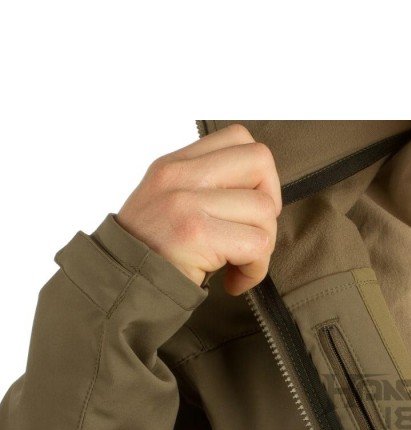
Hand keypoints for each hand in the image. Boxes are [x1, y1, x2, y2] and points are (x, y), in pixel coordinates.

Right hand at [116, 123, 281, 296]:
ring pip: (264, 209)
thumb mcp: (169, 204)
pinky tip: (234, 280)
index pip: (238, 138)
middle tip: (252, 233)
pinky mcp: (197, 233)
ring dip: (263, 246)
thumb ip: (207, 189)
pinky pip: (257, 244)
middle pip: (259, 161)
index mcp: (176, 164)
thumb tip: (261, 193)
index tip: (248, 209)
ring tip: (238, 264)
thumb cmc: (153, 255)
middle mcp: (180, 176)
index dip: (258, 174)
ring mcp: (186, 202)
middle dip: (270, 203)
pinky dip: (255, 269)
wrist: (119, 289)